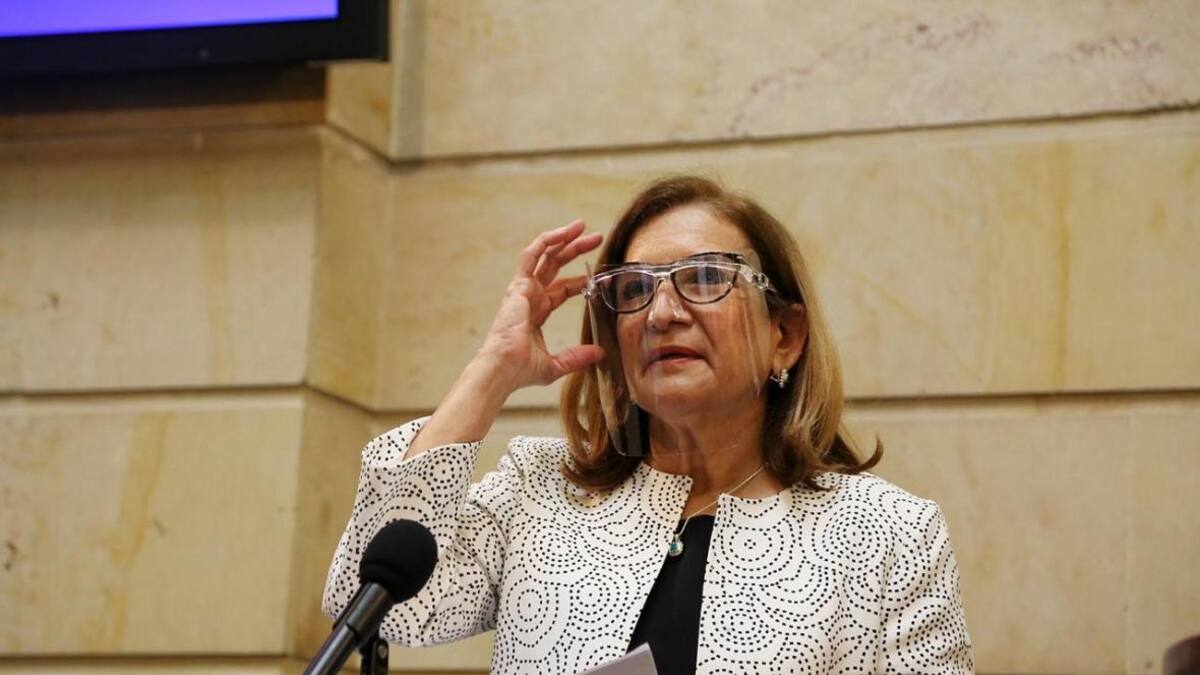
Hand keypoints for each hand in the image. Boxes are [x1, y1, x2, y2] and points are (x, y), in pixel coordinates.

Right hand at [477, 220, 604, 391]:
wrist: (503, 369)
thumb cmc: (520, 370)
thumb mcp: (556, 365)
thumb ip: (577, 357)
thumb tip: (599, 353)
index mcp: (537, 311)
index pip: (562, 289)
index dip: (580, 280)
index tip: (598, 277)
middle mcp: (529, 296)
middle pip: (555, 265)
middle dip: (575, 250)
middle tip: (596, 237)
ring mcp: (523, 289)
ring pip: (545, 255)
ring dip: (563, 239)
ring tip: (582, 227)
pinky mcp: (518, 285)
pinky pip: (532, 255)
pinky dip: (547, 241)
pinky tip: (564, 233)